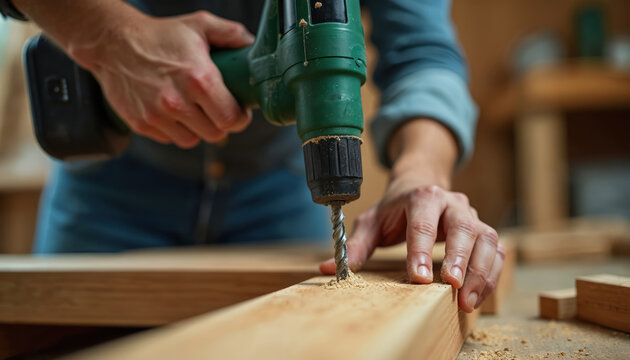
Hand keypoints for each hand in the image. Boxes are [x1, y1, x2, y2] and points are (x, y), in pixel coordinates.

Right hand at [71, 11, 254, 146]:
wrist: (112, 42)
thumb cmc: (160, 34)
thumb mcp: (199, 25)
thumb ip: (230, 33)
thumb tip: (252, 44)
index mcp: (199, 79)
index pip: (231, 119)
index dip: (239, 118)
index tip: (238, 111)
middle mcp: (178, 102)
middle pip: (215, 134)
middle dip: (220, 124)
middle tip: (217, 110)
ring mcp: (157, 115)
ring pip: (192, 140)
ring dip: (197, 129)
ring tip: (194, 110)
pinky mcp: (141, 124)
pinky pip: (169, 138)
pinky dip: (175, 129)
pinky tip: (173, 111)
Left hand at [319, 120, 503, 312]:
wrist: (422, 182)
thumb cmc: (395, 207)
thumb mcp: (371, 221)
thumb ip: (355, 244)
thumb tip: (328, 266)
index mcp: (421, 197)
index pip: (422, 223)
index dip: (420, 250)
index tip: (418, 277)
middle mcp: (452, 203)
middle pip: (463, 227)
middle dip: (459, 258)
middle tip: (452, 286)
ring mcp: (472, 215)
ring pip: (487, 238)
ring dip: (481, 270)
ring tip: (468, 300)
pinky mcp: (484, 230)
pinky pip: (496, 251)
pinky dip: (492, 274)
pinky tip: (479, 295)